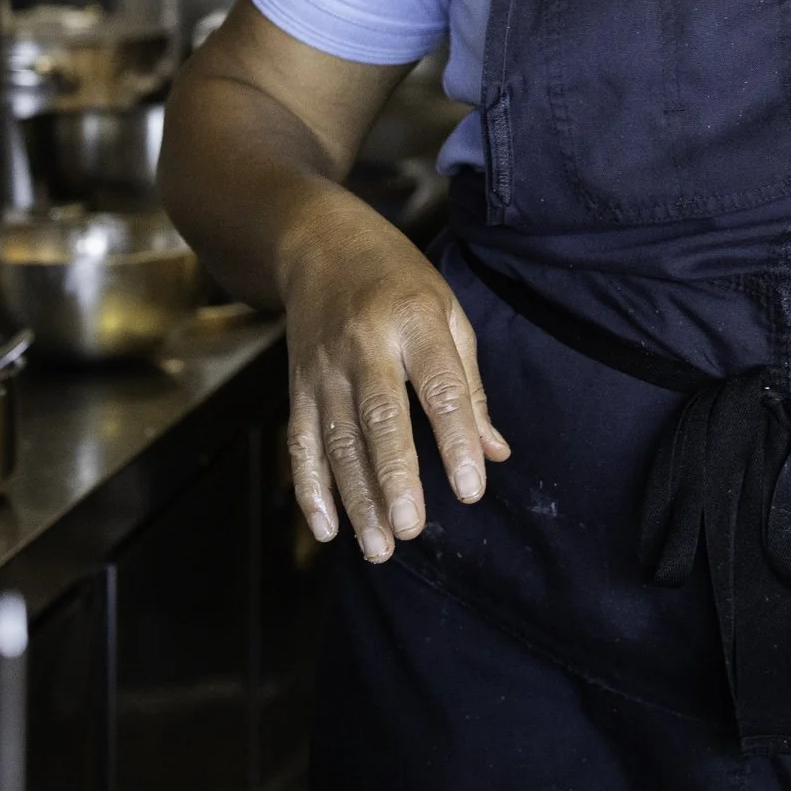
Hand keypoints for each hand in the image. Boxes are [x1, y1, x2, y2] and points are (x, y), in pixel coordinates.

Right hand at [281, 210, 509, 560]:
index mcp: (415, 320)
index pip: (439, 386)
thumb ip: (469, 385)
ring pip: (337, 439)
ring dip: (356, 497)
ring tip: (380, 546)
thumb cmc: (399, 281)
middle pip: (379, 416)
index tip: (472, 488)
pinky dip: (310, 488)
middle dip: (394, 476)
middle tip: (411, 528)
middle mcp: (365, 343)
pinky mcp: (296, 384)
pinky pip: (300, 441)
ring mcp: (324, 366)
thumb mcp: (447, 311)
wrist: (319, 245)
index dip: (456, 438)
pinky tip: (328, 528)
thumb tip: (494, 453)